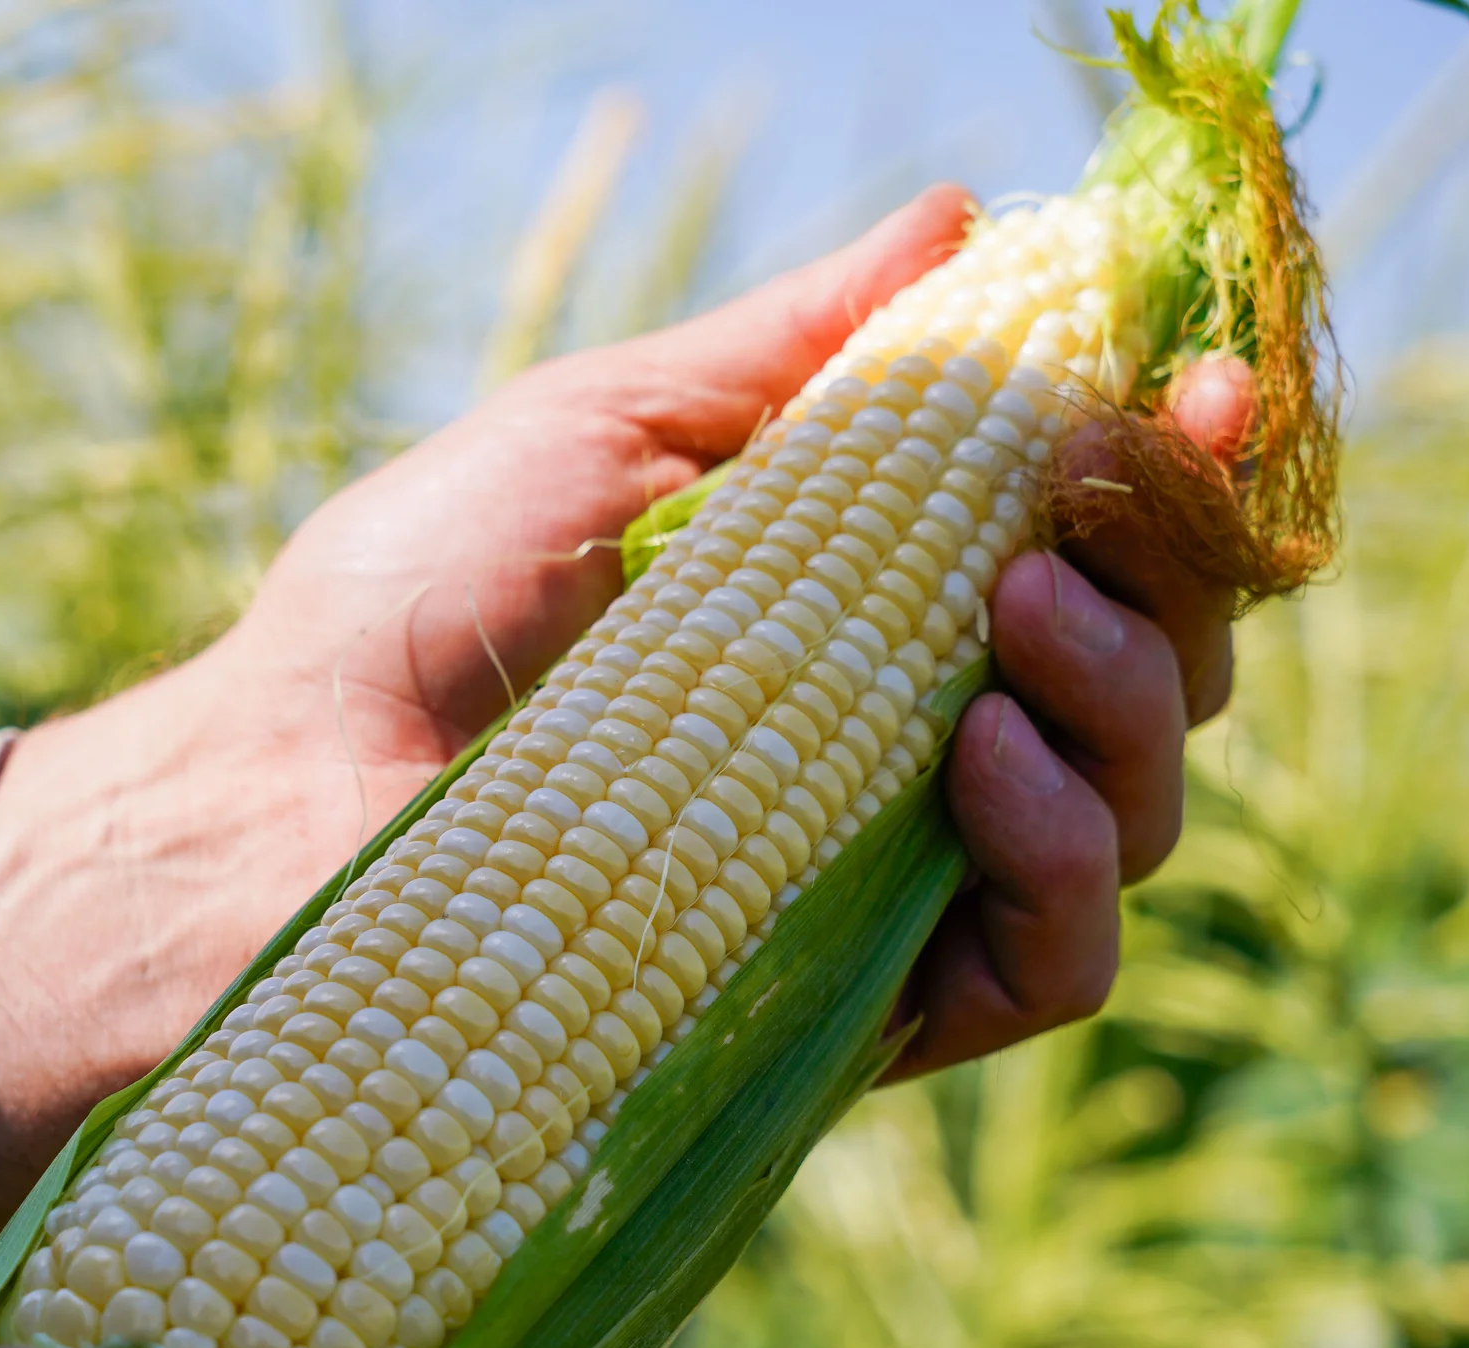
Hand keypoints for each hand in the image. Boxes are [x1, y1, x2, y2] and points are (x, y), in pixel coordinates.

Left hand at [0, 182, 1234, 1261]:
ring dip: (1129, 699)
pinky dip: (1062, 860)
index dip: (1166, 472)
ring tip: (1014, 611)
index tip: (1194, 388)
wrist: (275, 794)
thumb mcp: (608, 431)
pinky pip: (1055, 964)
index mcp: (863, 603)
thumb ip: (794, 353)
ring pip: (1137, 816)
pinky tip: (979, 760)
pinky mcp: (862, 1012)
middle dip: (1168, 579)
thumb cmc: (414, 602)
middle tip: (1078, 507)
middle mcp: (905, 743)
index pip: (1086, 544)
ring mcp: (893, 884)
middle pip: (1152, 678)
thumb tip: (959, 215)